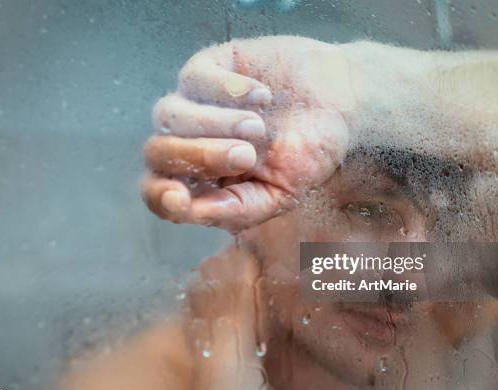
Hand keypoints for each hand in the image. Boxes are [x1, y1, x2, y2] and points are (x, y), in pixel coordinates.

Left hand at [142, 36, 356, 230]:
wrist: (339, 102)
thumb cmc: (309, 150)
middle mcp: (189, 141)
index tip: (178, 197)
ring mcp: (193, 103)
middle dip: (201, 157)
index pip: (157, 190)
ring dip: (216, 124)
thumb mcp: (280, 193)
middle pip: (157, 153)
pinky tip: (263, 95)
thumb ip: (236, 210)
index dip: (160, 196)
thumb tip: (186, 213)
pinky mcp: (206, 68)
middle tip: (246, 155)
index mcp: (201, 178)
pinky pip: (194, 78)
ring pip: (168, 116)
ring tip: (259, 127)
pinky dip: (229, 90)